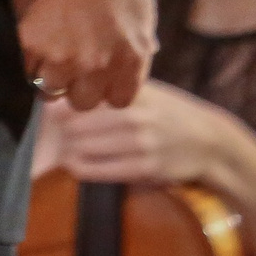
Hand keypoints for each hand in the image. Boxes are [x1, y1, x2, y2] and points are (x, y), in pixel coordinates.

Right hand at [14, 0, 156, 110]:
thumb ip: (140, 30)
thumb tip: (142, 44)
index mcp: (132, 54)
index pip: (120, 98)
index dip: (107, 87)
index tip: (98, 74)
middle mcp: (99, 65)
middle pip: (83, 101)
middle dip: (76, 85)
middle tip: (68, 64)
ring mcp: (63, 59)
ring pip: (49, 89)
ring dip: (46, 75)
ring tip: (43, 54)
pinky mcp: (31, 45)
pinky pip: (24, 67)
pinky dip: (25, 59)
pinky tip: (27, 41)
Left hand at [51, 79, 240, 187]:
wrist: (210, 141)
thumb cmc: (170, 112)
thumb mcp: (146, 90)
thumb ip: (112, 87)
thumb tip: (67, 86)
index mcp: (131, 91)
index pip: (81, 96)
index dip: (56, 104)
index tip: (45, 109)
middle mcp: (135, 115)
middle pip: (76, 122)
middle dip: (57, 129)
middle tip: (49, 132)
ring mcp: (140, 143)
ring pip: (83, 146)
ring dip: (66, 148)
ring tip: (60, 146)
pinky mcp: (145, 168)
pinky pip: (99, 170)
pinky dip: (80, 167)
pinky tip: (74, 163)